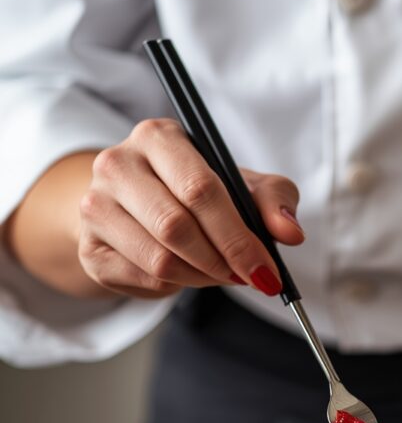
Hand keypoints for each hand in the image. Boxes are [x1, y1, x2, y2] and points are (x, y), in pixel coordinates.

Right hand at [78, 118, 303, 297]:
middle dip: (223, 261)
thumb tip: (290, 233)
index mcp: (158, 137)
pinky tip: (190, 273)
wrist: (139, 205)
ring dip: (203, 277)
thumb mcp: (243, 186)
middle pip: (176, 227)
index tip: (266, 269)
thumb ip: (274, 201)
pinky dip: (178, 286)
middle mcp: (117, 164)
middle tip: (249, 277)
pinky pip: (144, 280)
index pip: (200, 190)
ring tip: (223, 273)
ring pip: (160, 260)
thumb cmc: (199, 190)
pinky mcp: (89, 249)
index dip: (237, 236)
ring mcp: (95, 206)